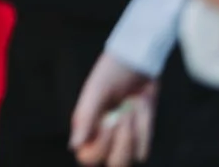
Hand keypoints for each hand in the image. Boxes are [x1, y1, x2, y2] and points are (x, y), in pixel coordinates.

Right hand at [71, 52, 155, 166]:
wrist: (138, 62)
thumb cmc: (111, 72)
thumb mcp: (95, 92)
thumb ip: (84, 119)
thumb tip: (74, 146)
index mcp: (86, 127)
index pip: (88, 157)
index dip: (99, 146)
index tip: (107, 121)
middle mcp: (102, 136)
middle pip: (113, 163)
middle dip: (120, 142)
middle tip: (121, 116)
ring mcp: (122, 138)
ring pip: (129, 158)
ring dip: (133, 134)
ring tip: (130, 107)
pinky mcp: (140, 135)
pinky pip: (143, 149)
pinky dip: (143, 131)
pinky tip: (140, 109)